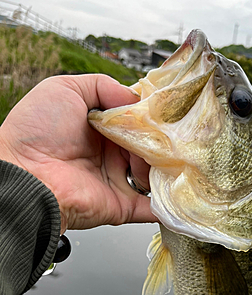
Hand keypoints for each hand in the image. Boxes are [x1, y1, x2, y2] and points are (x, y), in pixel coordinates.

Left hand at [0, 74, 156, 232]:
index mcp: (98, 129)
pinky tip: (182, 191)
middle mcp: (109, 155)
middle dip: (159, 142)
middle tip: (164, 137)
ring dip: (165, 167)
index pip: (135, 122)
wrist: (25, 174)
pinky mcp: (120, 206)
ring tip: (168, 158)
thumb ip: (102, 86)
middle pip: (148, 148)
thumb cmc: (36, 131)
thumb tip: (135, 98)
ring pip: (153, 175)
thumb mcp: (64, 88)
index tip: (165, 113)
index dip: (150, 118)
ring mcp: (115, 181)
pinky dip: (167, 204)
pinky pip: (149, 208)